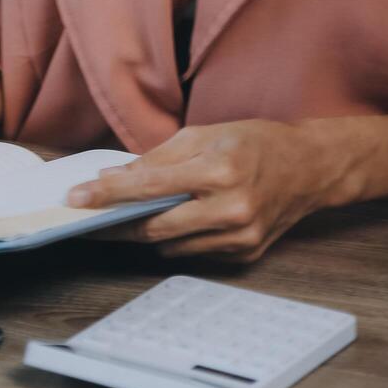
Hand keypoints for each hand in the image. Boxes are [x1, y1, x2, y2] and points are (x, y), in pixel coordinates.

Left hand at [65, 120, 340, 261]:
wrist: (312, 166)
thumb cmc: (256, 142)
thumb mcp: (204, 134)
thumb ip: (156, 158)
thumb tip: (113, 177)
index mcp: (221, 170)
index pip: (149, 187)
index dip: (107, 194)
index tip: (74, 198)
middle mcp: (232, 208)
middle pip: (154, 226)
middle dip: (115, 223)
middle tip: (86, 217)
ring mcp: (241, 236)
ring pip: (169, 244)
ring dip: (142, 232)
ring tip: (122, 217)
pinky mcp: (246, 253)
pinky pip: (192, 252)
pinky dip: (174, 238)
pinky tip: (168, 222)